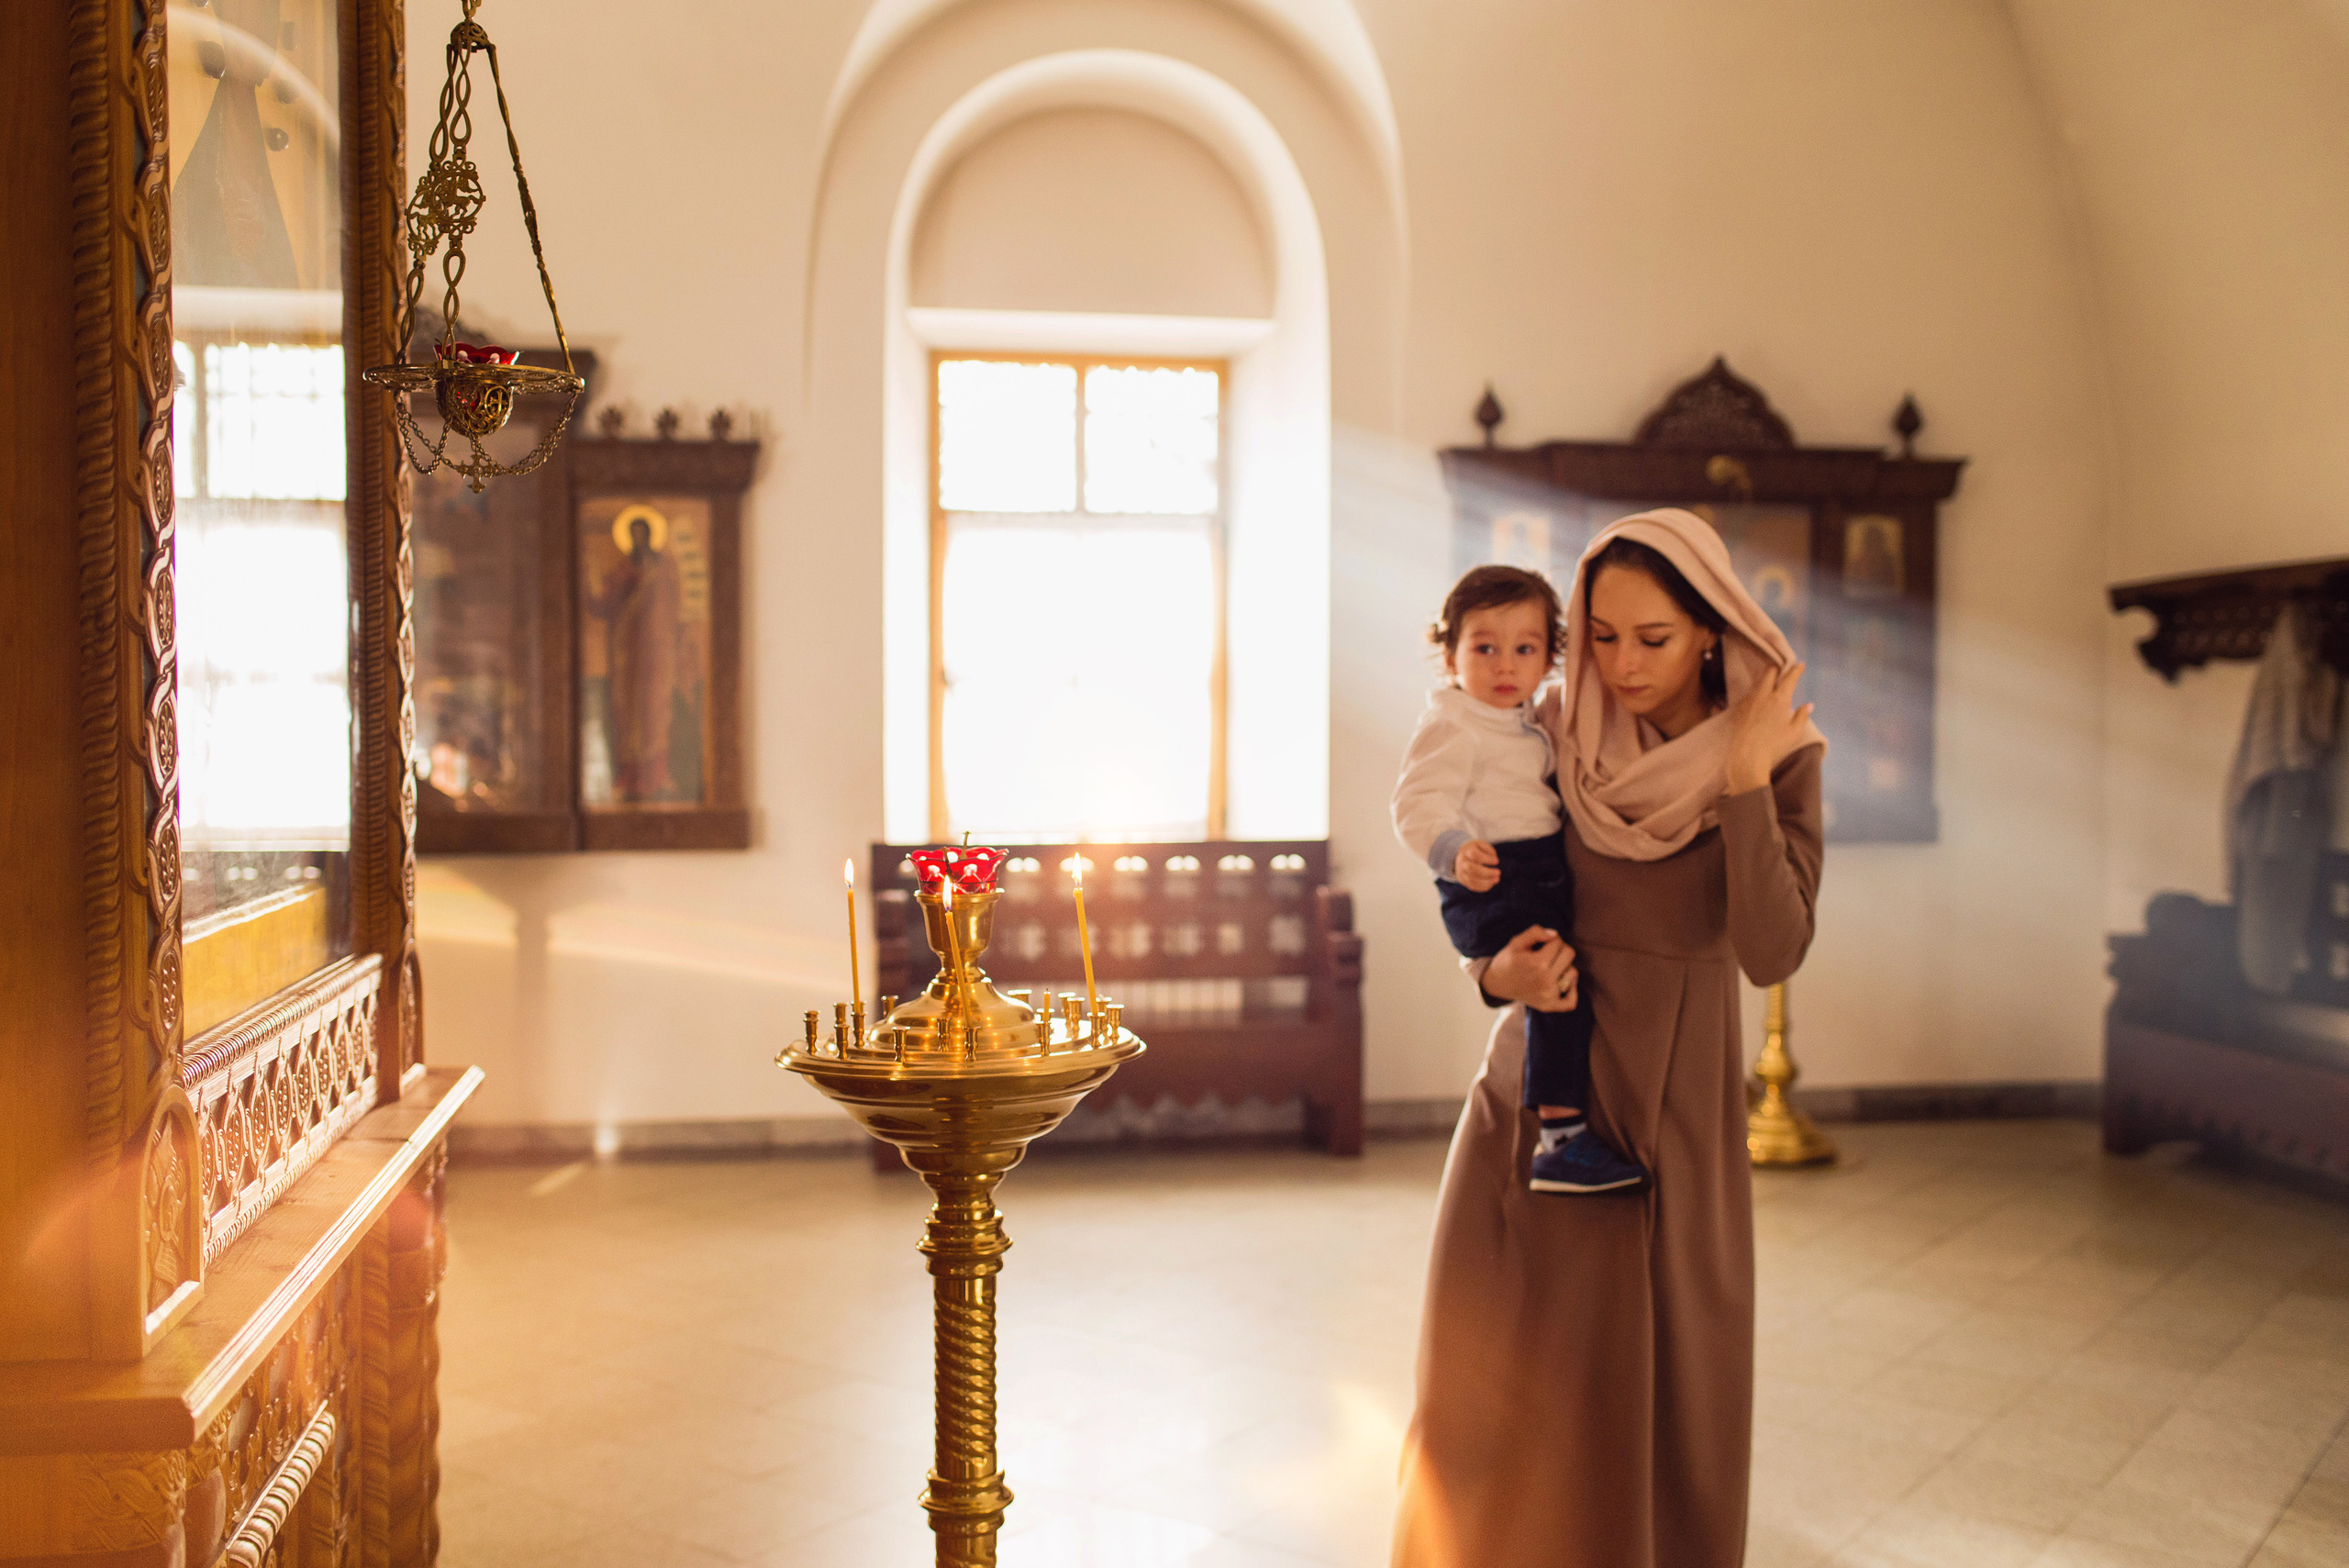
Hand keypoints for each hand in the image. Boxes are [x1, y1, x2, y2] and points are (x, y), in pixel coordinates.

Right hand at [1453, 839, 1499, 891]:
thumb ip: (1489, 849)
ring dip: (1486, 881)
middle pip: (1471, 868)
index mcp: (1466, 851)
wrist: (1462, 856)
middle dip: (1486, 872)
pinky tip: (1491, 884)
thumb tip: (1494, 859)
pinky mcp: (1463, 880)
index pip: (1474, 854)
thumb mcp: (1481, 844)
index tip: (1497, 861)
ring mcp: (1461, 872)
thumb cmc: (1475, 849)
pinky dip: (1483, 887)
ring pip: (1471, 879)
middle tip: (1498, 872)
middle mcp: (1462, 862)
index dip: (1486, 858)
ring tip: (1497, 879)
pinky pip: (1472, 886)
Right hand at [1481, 924, 1578, 1012]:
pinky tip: (1563, 982)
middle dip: (1560, 949)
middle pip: (1569, 955)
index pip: (1558, 942)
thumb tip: (1554, 935)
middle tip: (1547, 953)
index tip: (1541, 943)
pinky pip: (1571, 1002)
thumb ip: (1535, 932)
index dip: (1550, 939)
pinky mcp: (1548, 1005)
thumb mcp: (1516, 942)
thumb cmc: (1508, 960)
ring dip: (1565, 967)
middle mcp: (1545, 980)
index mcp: (1537, 963)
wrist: (1497, 983)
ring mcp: (1548, 995)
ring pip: (1572, 973)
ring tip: (1551, 966)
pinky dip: (1572, 992)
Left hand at [1726, 661, 1813, 795]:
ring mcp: (1749, 701)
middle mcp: (1763, 696)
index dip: (1796, 669)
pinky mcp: (1739, 709)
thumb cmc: (1774, 745)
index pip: (1789, 678)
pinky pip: (1749, 694)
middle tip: (1782, 668)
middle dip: (1777, 668)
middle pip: (1769, 673)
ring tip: (1770, 680)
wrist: (1747, 756)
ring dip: (1765, 679)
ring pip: (1758, 683)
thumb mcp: (1794, 732)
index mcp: (1779, 699)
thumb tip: (1808, 705)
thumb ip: (1802, 716)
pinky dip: (1756, 691)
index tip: (1800, 664)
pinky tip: (1757, 697)